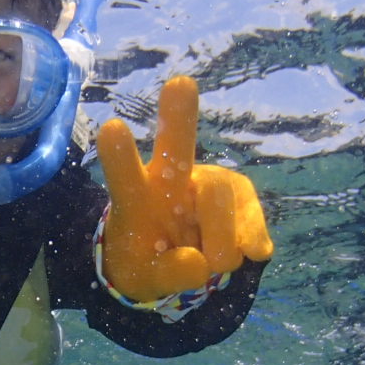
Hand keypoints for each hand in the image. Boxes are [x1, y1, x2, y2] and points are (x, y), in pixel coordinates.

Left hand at [97, 76, 272, 301]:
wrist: (181, 264)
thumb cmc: (150, 262)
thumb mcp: (148, 280)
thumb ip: (168, 275)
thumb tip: (199, 265)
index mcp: (137, 196)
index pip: (125, 176)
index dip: (120, 156)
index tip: (112, 128)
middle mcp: (172, 177)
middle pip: (177, 146)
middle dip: (179, 115)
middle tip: (180, 85)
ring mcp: (210, 182)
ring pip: (221, 198)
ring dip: (222, 245)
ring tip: (216, 266)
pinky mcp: (243, 196)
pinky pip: (252, 220)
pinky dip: (251, 242)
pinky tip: (252, 253)